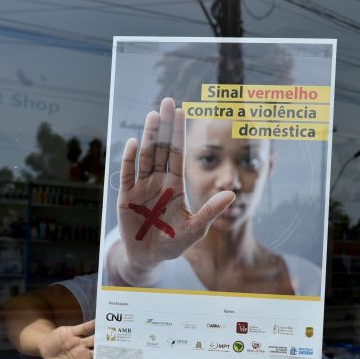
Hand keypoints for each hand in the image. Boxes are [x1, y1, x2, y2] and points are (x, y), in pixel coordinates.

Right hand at [38, 320, 125, 358]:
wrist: (45, 352)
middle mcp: (88, 354)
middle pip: (105, 351)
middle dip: (119, 347)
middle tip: (137, 342)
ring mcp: (82, 343)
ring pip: (97, 339)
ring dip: (109, 334)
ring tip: (125, 329)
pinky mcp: (74, 332)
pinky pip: (85, 327)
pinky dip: (93, 323)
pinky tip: (104, 319)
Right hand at [117, 97, 235, 269]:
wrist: (150, 257)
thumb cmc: (175, 242)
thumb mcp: (196, 228)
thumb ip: (211, 211)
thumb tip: (233, 194)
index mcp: (175, 185)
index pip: (178, 154)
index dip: (179, 133)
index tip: (183, 111)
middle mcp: (158, 181)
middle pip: (161, 148)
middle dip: (165, 126)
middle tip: (167, 101)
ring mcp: (141, 187)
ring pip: (146, 156)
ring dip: (149, 136)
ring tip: (153, 115)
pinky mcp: (126, 197)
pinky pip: (128, 174)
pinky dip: (131, 159)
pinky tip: (135, 142)